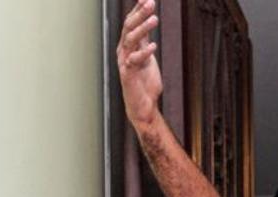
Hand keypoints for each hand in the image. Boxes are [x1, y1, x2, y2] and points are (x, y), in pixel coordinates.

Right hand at [117, 1, 164, 128]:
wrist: (142, 105)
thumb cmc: (144, 82)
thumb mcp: (147, 56)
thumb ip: (145, 41)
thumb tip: (148, 21)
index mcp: (127, 45)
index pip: (130, 22)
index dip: (137, 9)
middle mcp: (123, 51)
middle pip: (129, 27)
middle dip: (139, 14)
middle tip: (150, 3)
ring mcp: (125, 62)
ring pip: (131, 40)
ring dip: (142, 28)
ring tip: (154, 19)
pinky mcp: (128, 75)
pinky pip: (135, 61)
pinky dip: (144, 53)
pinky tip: (153, 46)